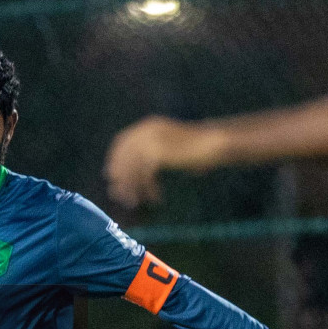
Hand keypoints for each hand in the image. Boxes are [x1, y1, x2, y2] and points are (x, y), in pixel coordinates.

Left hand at [105, 116, 225, 208]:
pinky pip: (146, 175)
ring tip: (136, 203)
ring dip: (133, 188)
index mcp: (148, 126)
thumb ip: (148, 156)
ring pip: (133, 168)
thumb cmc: (194, 150)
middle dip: (121, 178)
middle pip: (124, 156)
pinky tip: (157, 198)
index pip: (122, 142)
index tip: (112, 179)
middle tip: (121, 197)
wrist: (214, 143)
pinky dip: (149, 189)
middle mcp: (147, 130)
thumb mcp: (167, 148)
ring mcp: (153, 140)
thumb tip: (127, 178)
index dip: (115, 160)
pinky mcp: (160, 152)